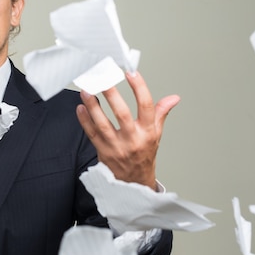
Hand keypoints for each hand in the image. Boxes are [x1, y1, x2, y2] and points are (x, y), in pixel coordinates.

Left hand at [76, 71, 179, 187]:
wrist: (134, 182)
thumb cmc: (144, 155)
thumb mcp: (156, 135)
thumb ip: (161, 113)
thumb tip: (173, 98)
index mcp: (147, 132)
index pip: (146, 106)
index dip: (139, 87)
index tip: (131, 72)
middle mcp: (133, 139)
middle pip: (121, 113)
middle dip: (111, 94)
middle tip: (102, 77)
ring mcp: (116, 146)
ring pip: (102, 124)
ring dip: (93, 106)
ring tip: (86, 90)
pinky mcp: (102, 152)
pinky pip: (91, 134)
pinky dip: (84, 120)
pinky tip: (80, 107)